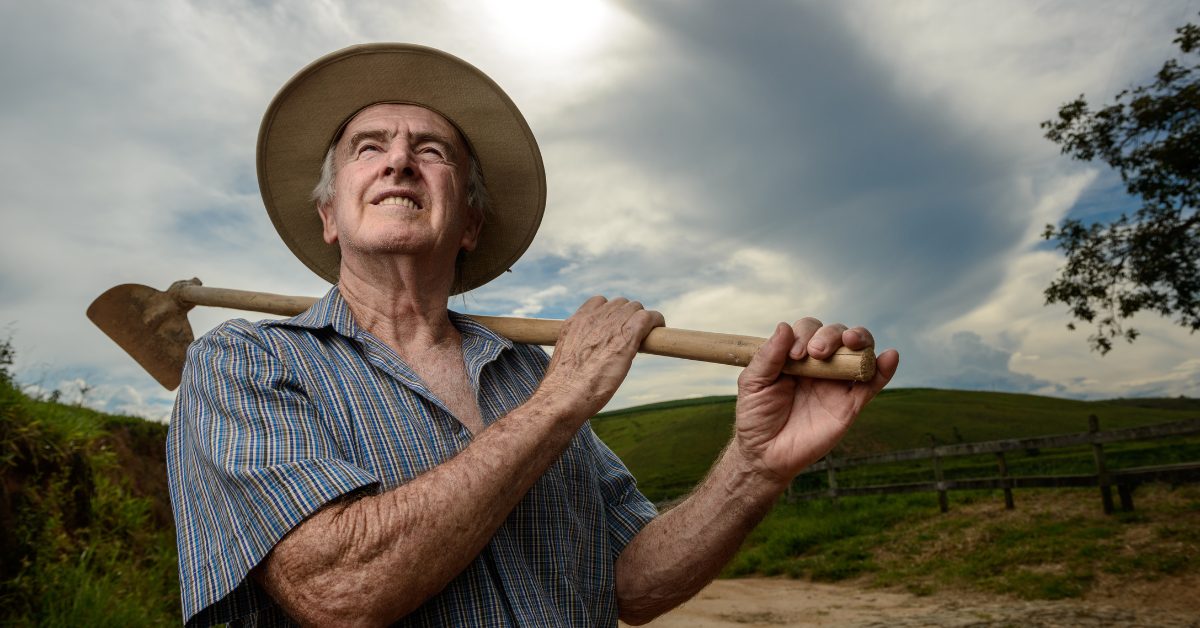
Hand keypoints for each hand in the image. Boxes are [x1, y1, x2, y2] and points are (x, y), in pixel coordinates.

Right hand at [539, 296, 664, 419]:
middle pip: (620, 304)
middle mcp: (592, 318)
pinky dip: (656, 320)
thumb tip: (584, 362)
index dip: (610, 313)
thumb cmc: (562, 389)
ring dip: (641, 319)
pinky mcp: (626, 336)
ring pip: (635, 307)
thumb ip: (577, 351)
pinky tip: (659, 328)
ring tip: (647, 333)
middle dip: (628, 316)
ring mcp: (610, 325)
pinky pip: (648, 317)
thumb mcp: (564, 361)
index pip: (598, 302)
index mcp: (575, 323)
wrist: (563, 395)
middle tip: (633, 334)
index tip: (615, 326)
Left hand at [733, 318, 898, 483]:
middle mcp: (819, 365)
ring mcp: (837, 383)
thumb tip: (784, 326)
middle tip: (816, 353)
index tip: (794, 355)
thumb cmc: (756, 417)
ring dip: (860, 339)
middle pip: (837, 333)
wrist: (767, 454)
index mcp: (796, 356)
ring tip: (851, 342)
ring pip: (858, 352)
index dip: (805, 333)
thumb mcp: (753, 383)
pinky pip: (872, 383)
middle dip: (830, 335)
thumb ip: (767, 356)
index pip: (809, 329)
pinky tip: (890, 357)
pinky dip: (885, 368)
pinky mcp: (850, 404)